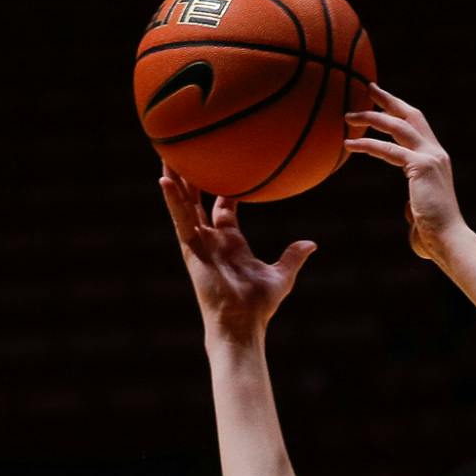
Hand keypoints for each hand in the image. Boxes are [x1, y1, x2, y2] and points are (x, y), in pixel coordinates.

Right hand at [159, 166, 315, 335]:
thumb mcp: (281, 275)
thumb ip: (293, 257)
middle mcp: (211, 240)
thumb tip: (311, 243)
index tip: (227, 166)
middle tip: (187, 151)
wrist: (241, 325)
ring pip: (183, 204)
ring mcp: (199, 243)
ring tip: (167, 152)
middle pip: (198, 201)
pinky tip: (164, 180)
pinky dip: (172, 201)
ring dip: (175, 179)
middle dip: (192, 177)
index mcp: (230, 243)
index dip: (224, 188)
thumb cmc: (258, 306)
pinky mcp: (191, 250)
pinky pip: (180, 220)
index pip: (224, 208)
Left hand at [343, 88, 469, 262]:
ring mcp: (431, 157)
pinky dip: (368, 144)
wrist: (449, 240)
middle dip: (389, 100)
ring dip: (372, 117)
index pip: (417, 126)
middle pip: (411, 115)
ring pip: (398, 126)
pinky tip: (350, 144)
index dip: (400, 111)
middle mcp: (436, 153)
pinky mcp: (421, 166)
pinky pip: (389, 150)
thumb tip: (409, 210)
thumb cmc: (434, 235)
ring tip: (348, 116)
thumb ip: (415, 203)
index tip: (382, 100)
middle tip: (367, 88)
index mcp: (436, 160)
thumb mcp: (422, 211)